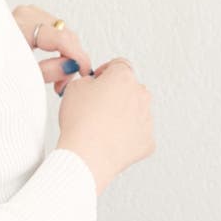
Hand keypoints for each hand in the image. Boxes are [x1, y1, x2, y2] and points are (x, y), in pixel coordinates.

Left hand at [11, 4, 92, 95]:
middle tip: (62, 86)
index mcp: (20, 25)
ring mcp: (28, 12)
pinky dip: (58, 48)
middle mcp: (26, 13)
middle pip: (65, 34)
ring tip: (55, 80)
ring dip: (65, 56)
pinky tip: (54, 64)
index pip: (61, 37)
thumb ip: (48, 71)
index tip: (85, 72)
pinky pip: (54, 31)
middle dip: (70, 60)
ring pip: (62, 33)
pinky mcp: (30, 16)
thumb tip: (72, 66)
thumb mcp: (20, 75)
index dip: (78, 56)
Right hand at [56, 58, 155, 194]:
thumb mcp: (73, 88)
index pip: (118, 65)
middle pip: (130, 89)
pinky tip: (110, 140)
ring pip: (136, 112)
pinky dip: (126, 136)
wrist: (88, 155)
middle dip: (116, 95)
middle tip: (97, 106)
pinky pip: (138, 134)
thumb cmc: (81, 123)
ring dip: (122, 115)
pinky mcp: (147, 141)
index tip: (99, 80)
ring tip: (102, 126)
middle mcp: (140, 95)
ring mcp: (147, 119)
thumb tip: (93, 84)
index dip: (105, 72)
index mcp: (123, 77)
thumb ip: (87, 80)